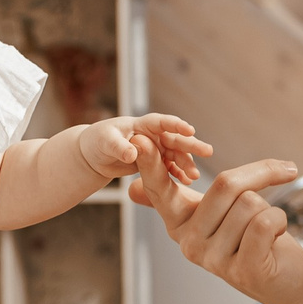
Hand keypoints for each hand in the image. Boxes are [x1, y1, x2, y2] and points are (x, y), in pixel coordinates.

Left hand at [79, 113, 208, 183]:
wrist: (94, 154)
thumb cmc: (97, 141)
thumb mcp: (106, 143)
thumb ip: (120, 147)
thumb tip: (132, 154)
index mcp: (141, 124)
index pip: (161, 122)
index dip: (175, 125)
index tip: (190, 130)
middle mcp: (152, 135)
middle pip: (174, 138)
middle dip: (191, 145)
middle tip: (208, 151)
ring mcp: (155, 148)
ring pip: (175, 155)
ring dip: (186, 164)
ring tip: (195, 176)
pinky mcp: (154, 161)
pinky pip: (169, 167)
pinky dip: (177, 173)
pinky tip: (186, 182)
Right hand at [128, 143, 302, 303]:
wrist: (291, 282)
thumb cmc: (256, 241)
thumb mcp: (216, 215)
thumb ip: (182, 198)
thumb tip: (131, 190)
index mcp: (179, 223)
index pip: (161, 188)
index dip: (151, 165)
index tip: (138, 139)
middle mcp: (189, 243)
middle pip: (225, 184)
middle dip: (259, 177)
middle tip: (272, 189)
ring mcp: (214, 260)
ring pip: (250, 202)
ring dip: (270, 209)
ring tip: (266, 232)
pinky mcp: (244, 270)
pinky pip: (264, 222)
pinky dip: (280, 220)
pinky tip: (276, 238)